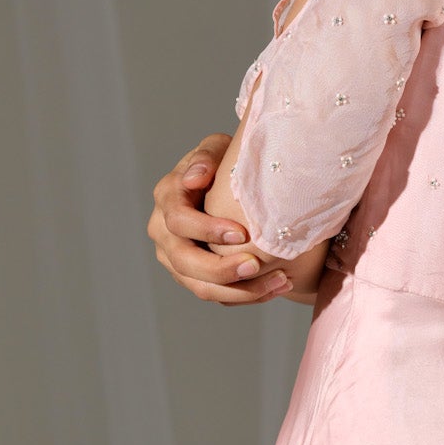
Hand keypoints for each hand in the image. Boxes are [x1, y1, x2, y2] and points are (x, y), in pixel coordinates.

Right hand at [149, 136, 293, 304]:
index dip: (207, 230)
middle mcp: (163, 232)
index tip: (242, 234)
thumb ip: (205, 158)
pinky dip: (248, 295)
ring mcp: (175, 258)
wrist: (226, 184)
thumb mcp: (216, 149)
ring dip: (242, 290)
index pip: (179, 221)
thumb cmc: (224, 161)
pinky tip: (277, 286)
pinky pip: (218, 295)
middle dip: (221, 269)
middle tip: (257, 266)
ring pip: (201, 288)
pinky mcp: (193, 276)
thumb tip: (194, 178)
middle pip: (184, 262)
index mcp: (167, 197)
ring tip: (280, 282)